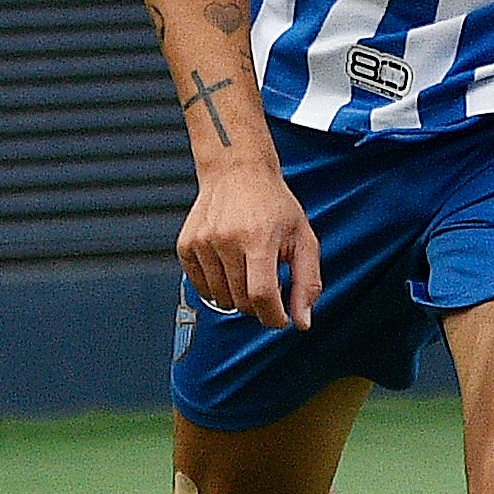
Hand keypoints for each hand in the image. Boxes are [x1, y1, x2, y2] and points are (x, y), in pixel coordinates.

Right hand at [180, 157, 320, 328]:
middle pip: (240, 301)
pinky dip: (216, 288)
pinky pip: (200, 287)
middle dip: (259, 305)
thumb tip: (302, 321)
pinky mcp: (186, 245)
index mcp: (257, 238)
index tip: (280, 318)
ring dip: (238, 296)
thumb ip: (307, 282)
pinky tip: (230, 269)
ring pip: (220, 298)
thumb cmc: (274, 204)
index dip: (273, 317)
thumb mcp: (303, 239)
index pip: (261, 296)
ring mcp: (202, 242)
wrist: (238, 171)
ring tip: (249, 271)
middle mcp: (226, 240)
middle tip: (268, 286)